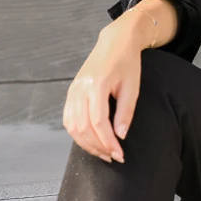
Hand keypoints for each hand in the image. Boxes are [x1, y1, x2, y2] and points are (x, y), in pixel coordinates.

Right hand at [62, 27, 142, 162]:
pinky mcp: (71, 92)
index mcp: (96, 85)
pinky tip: (91, 141)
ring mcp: (72, 90)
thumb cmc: (127, 63)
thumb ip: (125, 112)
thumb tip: (120, 136)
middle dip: (98, 146)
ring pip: (72, 126)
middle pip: (82, 127)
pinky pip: (68, 119)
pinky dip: (78, 134)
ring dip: (87, 143)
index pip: (98, 122)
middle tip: (113, 157)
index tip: (120, 154)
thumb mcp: (132, 86)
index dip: (108, 141)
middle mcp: (80, 89)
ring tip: (103, 152)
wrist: (115, 43)